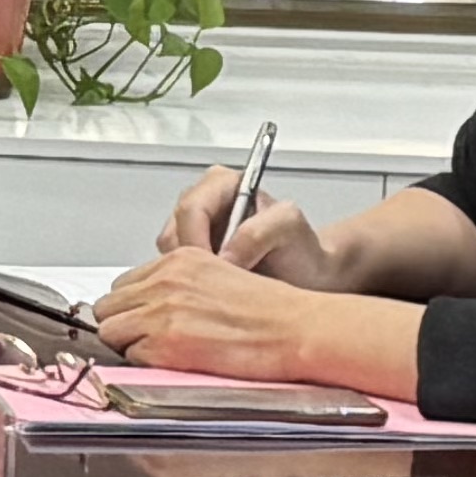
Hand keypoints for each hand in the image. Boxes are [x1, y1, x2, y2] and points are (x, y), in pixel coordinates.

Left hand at [96, 244, 409, 394]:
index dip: (132, 307)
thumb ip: (181, 286)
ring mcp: (163, 309)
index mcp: (180, 260)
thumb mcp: (220, 277)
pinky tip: (174, 363)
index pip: (126, 283)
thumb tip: (152, 307)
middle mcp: (166, 279)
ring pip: (111, 330)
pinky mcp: (167, 341)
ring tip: (161, 354)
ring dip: (130, 345)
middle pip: (109, 306)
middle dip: (123, 325)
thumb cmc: (272, 312)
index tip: (142, 322)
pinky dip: (145, 365)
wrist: (298, 329)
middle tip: (147, 342)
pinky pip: (131, 356)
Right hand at [158, 165, 329, 284]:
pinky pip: (174, 273)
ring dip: (192, 276)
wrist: (306, 274)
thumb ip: (258, 232)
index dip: (196, 242)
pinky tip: (216, 292)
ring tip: (223, 288)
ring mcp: (192, 231)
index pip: (190, 209)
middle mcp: (201, 202)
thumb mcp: (289, 229)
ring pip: (169, 257)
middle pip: (173, 234)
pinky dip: (191, 285)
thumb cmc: (300, 248)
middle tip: (219, 285)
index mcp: (221, 184)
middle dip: (192, 262)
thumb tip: (225, 254)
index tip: (213, 269)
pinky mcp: (188, 257)